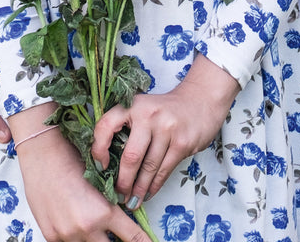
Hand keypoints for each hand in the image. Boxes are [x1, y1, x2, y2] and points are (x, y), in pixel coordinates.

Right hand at [13, 121, 151, 241]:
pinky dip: (76, 236)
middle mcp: (87, 228)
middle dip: (116, 241)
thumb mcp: (101, 181)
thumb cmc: (73, 159)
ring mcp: (67, 235)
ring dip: (95, 237)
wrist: (43, 154)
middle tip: (117, 232)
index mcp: (104, 212)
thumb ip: (111, 204)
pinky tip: (74, 221)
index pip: (132, 237)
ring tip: (91, 220)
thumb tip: (123, 216)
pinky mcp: (52, 236)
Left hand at [91, 54, 239, 207]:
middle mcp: (149, 114)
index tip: (100, 167)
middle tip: (118, 195)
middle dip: (123, 181)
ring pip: (148, 167)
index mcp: (133, 105)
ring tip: (132, 201)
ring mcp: (168, 128)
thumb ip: (127, 128)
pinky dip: (154, 185)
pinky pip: (164, 170)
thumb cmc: (165, 109)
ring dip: (139, 189)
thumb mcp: (143, 108)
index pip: (106, 126)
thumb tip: (108, 164)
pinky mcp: (182, 142)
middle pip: (131, 156)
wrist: (201, 100)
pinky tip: (148, 193)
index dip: (98, 149)